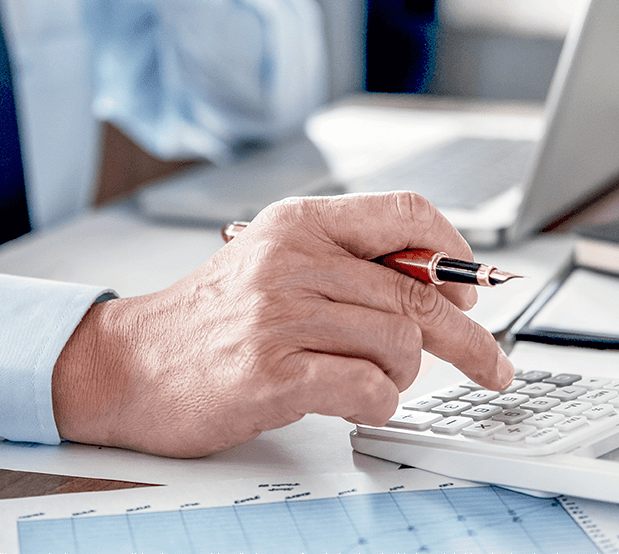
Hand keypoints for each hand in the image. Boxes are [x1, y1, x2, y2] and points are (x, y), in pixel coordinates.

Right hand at [52, 192, 513, 456]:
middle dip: (469, 339)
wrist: (127, 364)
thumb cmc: (206, 318)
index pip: (407, 213)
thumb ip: (346, 262)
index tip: (471, 289)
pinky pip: (370, 390)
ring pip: (400, 345)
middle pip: (418, 293)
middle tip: (491, 365)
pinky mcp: (273, 375)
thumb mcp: (272, 262)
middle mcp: (292, 262)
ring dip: (400, 375)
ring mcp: (281, 318)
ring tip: (366, 379)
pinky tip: (353, 403)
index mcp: (298, 224)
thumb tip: (436, 283)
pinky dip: (378, 405)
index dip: (454, 253)